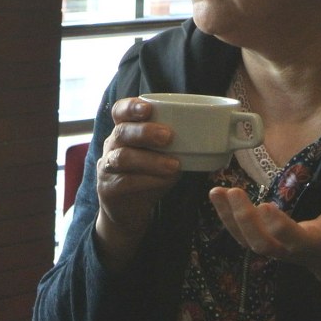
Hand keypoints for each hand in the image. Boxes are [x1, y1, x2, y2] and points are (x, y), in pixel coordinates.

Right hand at [92, 97, 181, 269]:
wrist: (126, 212)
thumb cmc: (148, 177)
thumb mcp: (162, 157)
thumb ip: (176, 146)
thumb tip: (213, 138)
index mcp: (124, 131)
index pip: (120, 111)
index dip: (132, 107)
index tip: (148, 108)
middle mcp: (112, 145)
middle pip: (122, 132)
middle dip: (145, 132)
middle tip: (168, 136)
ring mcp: (107, 167)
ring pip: (123, 157)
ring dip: (150, 160)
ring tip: (173, 165)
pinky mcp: (108, 188)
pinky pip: (125, 182)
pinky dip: (147, 181)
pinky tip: (163, 182)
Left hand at [209, 174, 320, 289]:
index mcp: (315, 243)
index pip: (295, 240)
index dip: (280, 227)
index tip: (266, 206)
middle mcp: (290, 250)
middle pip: (262, 244)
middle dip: (245, 220)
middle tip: (233, 193)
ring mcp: (275, 249)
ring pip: (246, 241)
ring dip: (229, 218)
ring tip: (216, 192)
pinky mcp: (265, 241)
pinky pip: (241, 234)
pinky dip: (227, 217)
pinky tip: (217, 196)